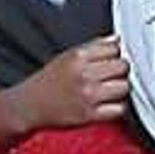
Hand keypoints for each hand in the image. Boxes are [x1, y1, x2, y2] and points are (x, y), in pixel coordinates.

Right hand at [13, 36, 130, 133]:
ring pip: (124, 87)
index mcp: (78, 56)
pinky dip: (117, 107)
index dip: (116, 53)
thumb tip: (116, 38)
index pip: (115, 48)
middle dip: (120, 70)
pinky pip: (118, 109)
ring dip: (120, 88)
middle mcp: (83, 74)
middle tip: (112, 75)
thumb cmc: (49, 80)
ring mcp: (87, 95)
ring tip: (110, 89)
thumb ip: (94, 46)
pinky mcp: (89, 115)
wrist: (30, 105)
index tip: (112, 59)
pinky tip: (108, 104)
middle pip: (122, 66)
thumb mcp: (67, 55)